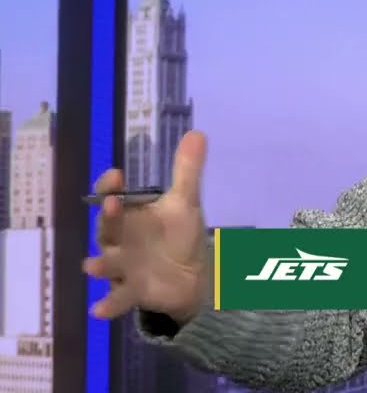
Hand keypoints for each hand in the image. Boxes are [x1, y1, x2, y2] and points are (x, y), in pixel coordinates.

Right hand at [83, 130, 211, 325]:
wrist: (190, 275)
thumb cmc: (178, 235)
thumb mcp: (185, 203)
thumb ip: (187, 170)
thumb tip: (197, 132)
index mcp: (131, 216)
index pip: (114, 197)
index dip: (111, 187)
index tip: (116, 175)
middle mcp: (120, 240)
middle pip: (107, 228)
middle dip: (108, 219)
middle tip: (112, 206)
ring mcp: (123, 267)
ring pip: (106, 264)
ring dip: (100, 264)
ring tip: (93, 266)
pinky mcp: (131, 291)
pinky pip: (116, 299)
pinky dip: (108, 304)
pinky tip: (99, 311)